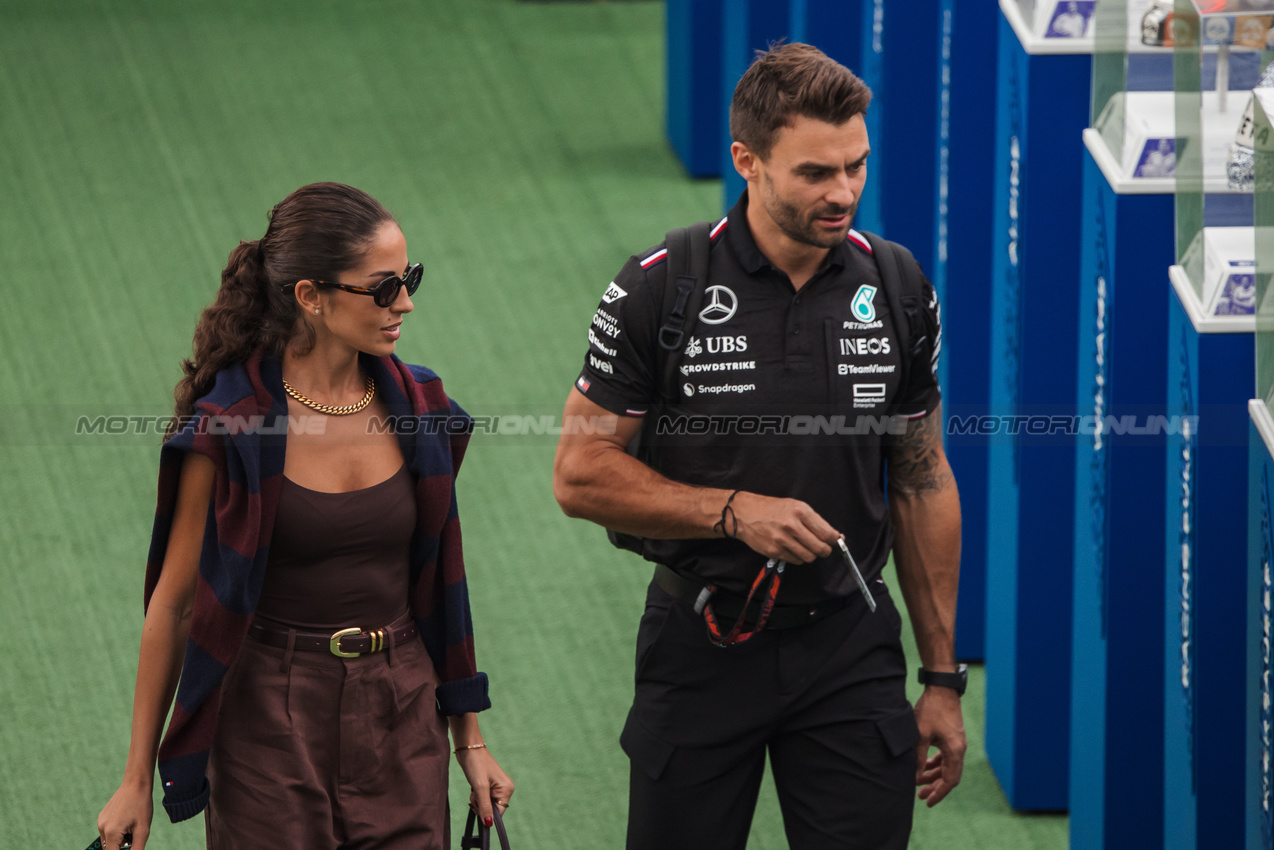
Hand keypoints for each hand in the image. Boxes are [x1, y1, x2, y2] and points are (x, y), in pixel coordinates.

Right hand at [97, 778, 151, 849]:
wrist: (136, 783)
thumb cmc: (141, 805)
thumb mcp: (143, 830)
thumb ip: (137, 848)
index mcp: (111, 832)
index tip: (130, 846)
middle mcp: (102, 828)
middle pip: (110, 848)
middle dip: (122, 846)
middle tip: (134, 834)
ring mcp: (101, 821)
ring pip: (109, 840)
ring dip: (119, 839)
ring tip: (132, 826)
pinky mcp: (102, 817)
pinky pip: (108, 831)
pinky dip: (116, 832)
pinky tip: (128, 821)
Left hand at [455, 747, 513, 827]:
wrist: (468, 749)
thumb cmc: (476, 764)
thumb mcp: (480, 787)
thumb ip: (485, 806)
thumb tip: (488, 824)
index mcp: (507, 789)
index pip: (499, 812)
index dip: (487, 813)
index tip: (477, 804)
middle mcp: (504, 789)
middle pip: (492, 809)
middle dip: (481, 805)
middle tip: (475, 793)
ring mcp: (497, 787)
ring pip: (486, 805)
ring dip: (477, 801)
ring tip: (474, 788)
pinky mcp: (489, 786)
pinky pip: (483, 799)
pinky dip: (476, 796)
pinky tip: (474, 787)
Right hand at [729, 491, 838, 563]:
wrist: (744, 513)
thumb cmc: (772, 508)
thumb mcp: (795, 506)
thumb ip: (814, 520)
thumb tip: (835, 536)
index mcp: (800, 511)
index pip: (826, 533)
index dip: (835, 540)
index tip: (836, 541)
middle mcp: (792, 525)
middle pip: (820, 548)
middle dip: (825, 550)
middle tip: (823, 548)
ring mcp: (782, 540)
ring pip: (809, 557)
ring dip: (810, 554)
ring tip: (805, 547)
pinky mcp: (774, 551)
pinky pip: (796, 560)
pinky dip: (798, 557)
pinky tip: (792, 548)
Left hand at [913, 687, 965, 805]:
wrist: (941, 689)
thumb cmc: (931, 709)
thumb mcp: (921, 735)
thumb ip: (919, 757)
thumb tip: (915, 777)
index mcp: (955, 751)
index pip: (950, 780)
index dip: (939, 793)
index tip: (928, 802)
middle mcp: (959, 749)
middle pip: (949, 776)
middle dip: (935, 787)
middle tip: (921, 797)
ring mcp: (956, 743)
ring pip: (947, 767)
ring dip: (934, 775)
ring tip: (919, 783)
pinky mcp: (952, 737)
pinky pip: (945, 757)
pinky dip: (935, 764)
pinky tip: (924, 767)